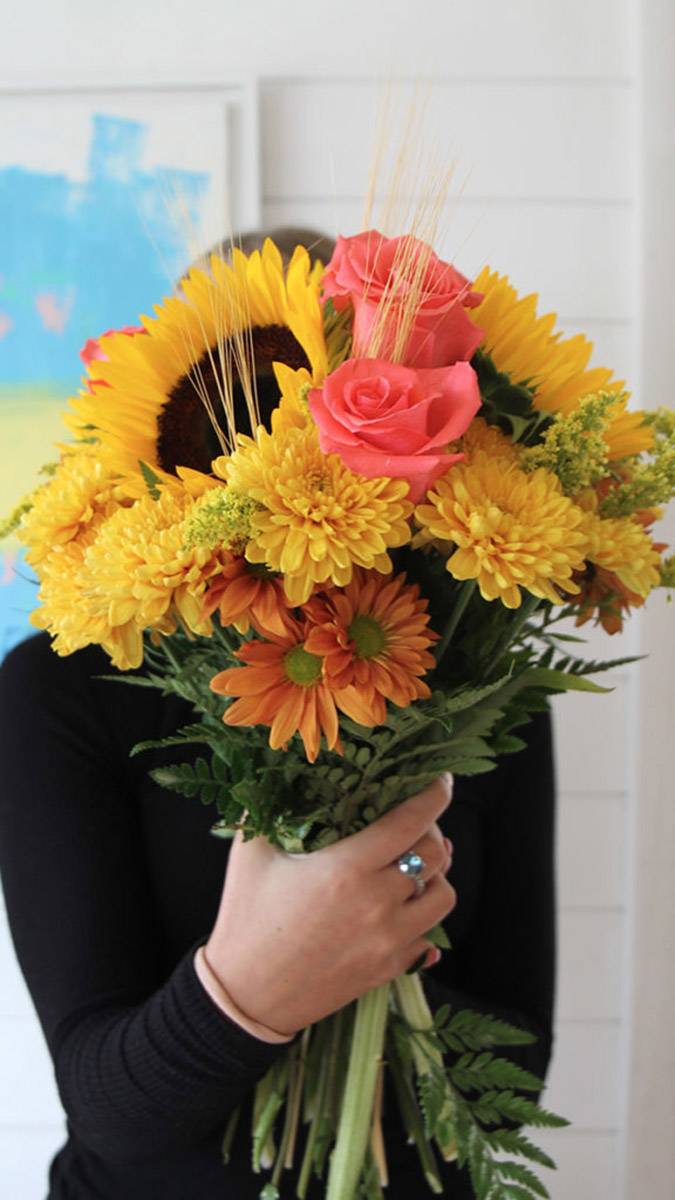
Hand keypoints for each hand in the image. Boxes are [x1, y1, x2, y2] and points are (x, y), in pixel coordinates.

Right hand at [204, 775, 455, 1034]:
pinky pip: (429, 937)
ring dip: (436, 876)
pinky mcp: (388, 969)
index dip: (434, 795)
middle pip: (436, 855)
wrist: (244, 995)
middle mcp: (376, 904)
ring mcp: (387, 941)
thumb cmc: (244, 918)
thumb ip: (269, 809)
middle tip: (416, 826)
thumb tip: (278, 772)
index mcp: (346, 869)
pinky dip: (423, 917)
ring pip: (443, 898)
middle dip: (433, 832)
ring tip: (415, 867)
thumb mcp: (249, 853)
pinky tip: (404, 908)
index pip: (410, 822)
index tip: (442, 781)